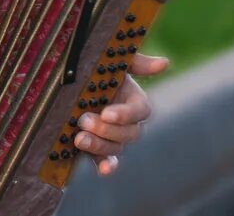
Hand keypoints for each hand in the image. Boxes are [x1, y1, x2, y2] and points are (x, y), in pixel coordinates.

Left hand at [73, 53, 168, 174]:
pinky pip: (107, 161)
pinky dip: (107, 167)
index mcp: (133, 100)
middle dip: (107, 130)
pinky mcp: (98, 148)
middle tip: (84, 120)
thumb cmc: (95, 68)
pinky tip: (103, 171)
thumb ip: (135, 62)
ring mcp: (113, 136)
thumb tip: (164, 63)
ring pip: (117, 148)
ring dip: (100, 146)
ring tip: (79, 138)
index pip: (140, 111)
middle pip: (129, 134)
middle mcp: (126, 121)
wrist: (69, 81)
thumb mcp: (112, 61)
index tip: (107, 113)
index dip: (125, 114)